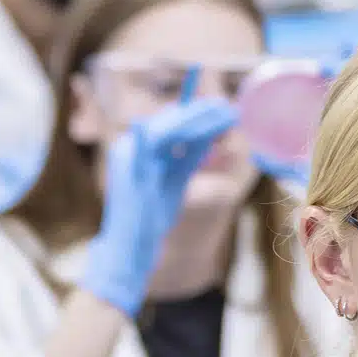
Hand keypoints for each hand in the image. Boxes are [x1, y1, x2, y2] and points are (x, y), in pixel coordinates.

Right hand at [78, 71, 238, 316]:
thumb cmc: (149, 218)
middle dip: (201, 113)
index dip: (197, 113)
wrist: (127, 250)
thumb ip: (188, 157)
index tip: (222, 106)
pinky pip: (150, 145)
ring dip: (198, 120)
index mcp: (137, 147)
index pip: (171, 122)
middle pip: (170, 121)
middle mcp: (129, 148)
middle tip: (229, 108)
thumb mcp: (173, 181)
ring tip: (227, 115)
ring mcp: (128, 160)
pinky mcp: (130, 173)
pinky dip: (170, 132)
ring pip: (166, 129)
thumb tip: (211, 135)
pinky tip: (202, 125)